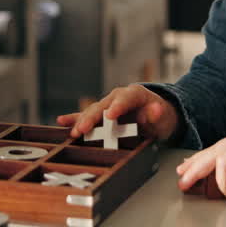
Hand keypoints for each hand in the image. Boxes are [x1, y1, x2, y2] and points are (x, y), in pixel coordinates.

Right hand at [55, 84, 178, 142]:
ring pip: (92, 112)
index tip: (109, 115)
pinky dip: (74, 119)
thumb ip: (157, 113)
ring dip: (82, 122)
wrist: (156, 116)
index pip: (125, 99)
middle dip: (92, 118)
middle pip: (103, 106)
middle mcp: (117, 98)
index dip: (117, 107)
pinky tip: (61, 121)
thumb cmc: (160, 116)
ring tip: (73, 132)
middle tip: (83, 130)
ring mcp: (107, 106)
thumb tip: (156, 109)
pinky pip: (87, 117)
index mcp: (134, 94)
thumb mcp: (164, 116)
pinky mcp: (101, 116)